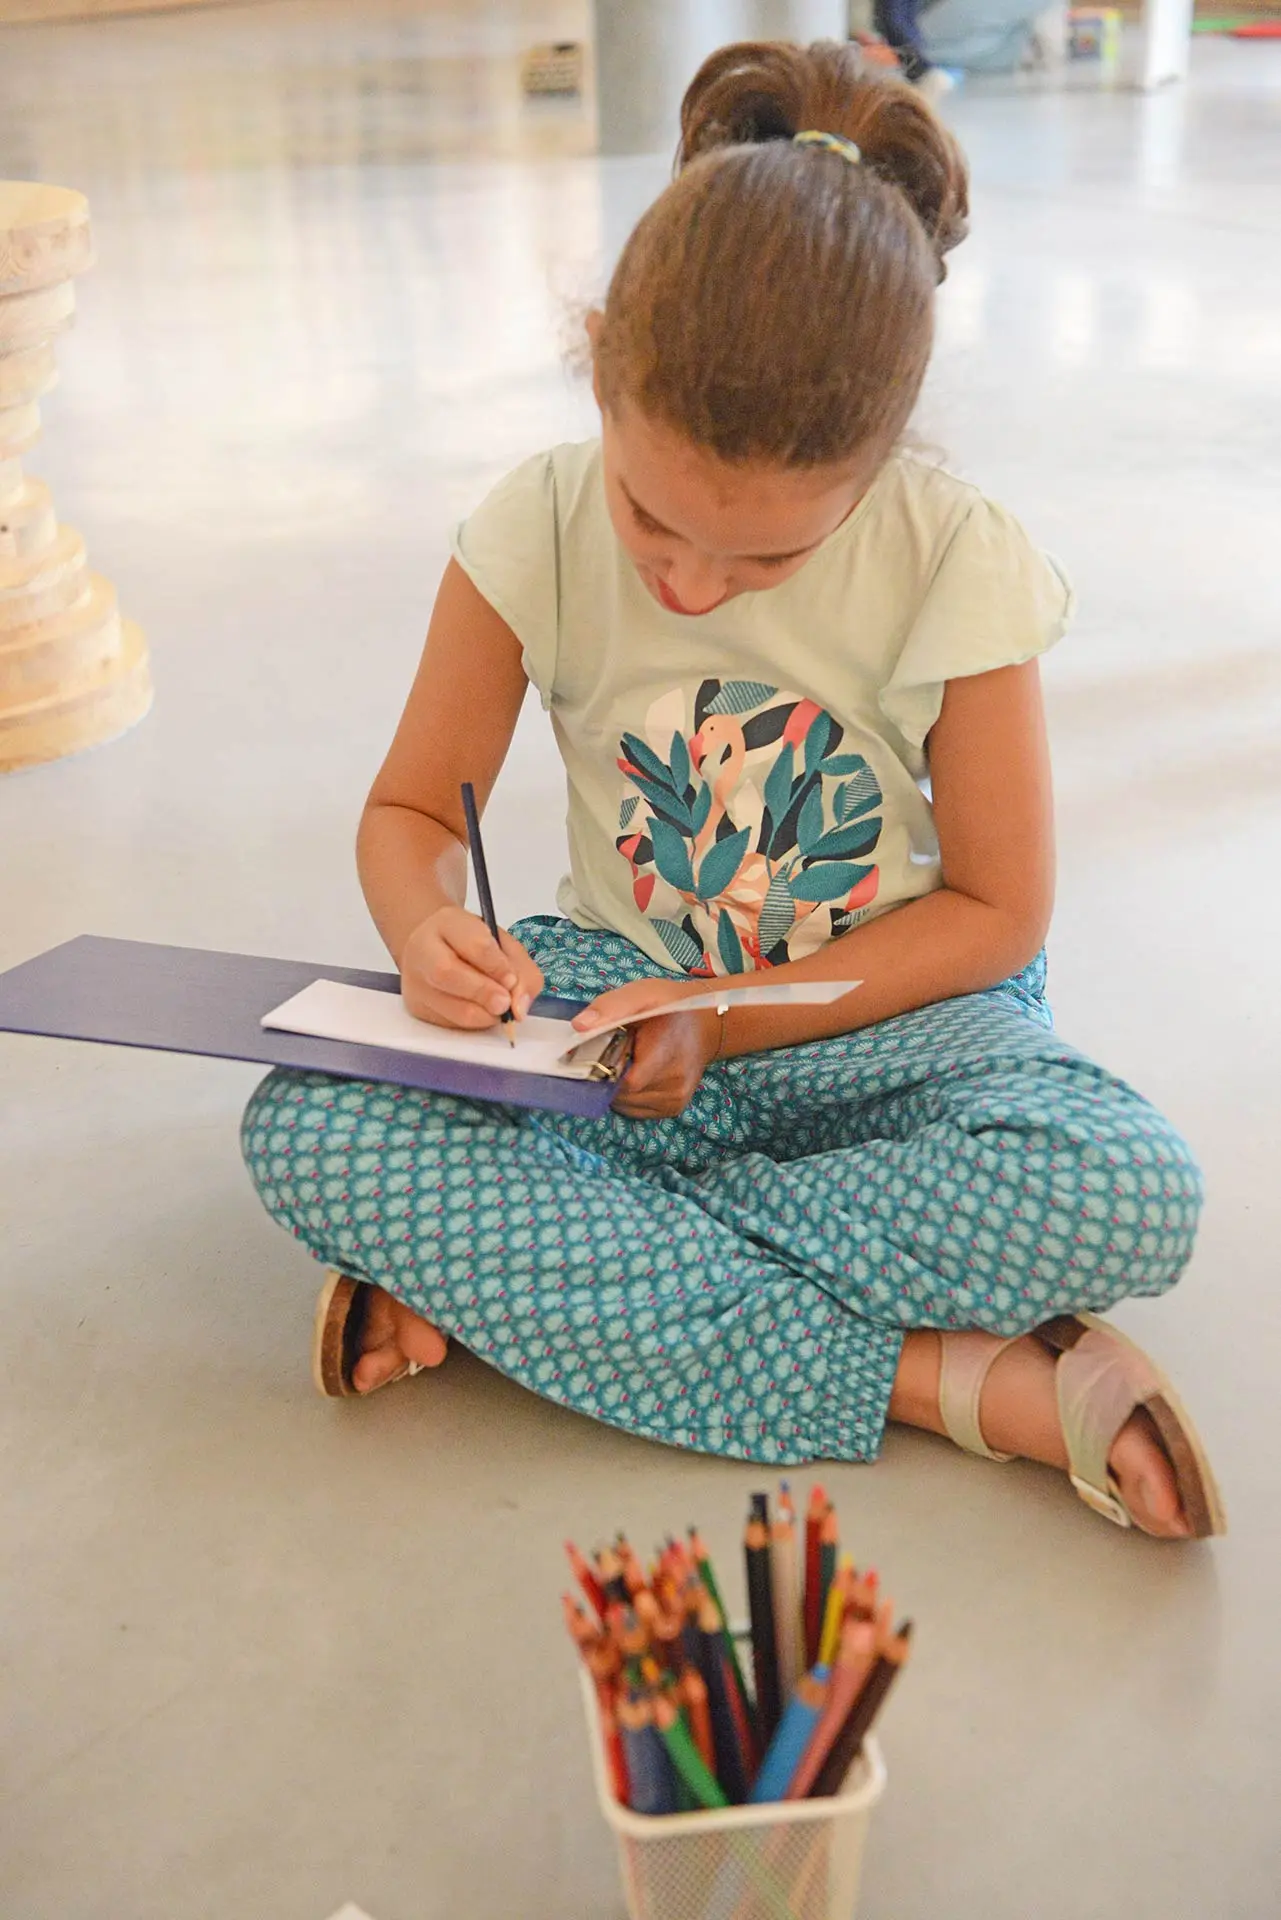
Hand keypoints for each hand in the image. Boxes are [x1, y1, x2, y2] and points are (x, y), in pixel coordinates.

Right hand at [399, 906, 543, 1030]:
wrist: (436, 948)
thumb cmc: (473, 944)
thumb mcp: (504, 945)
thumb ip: (521, 972)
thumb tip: (519, 1008)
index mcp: (448, 922)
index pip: (473, 944)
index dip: (497, 966)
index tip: (511, 980)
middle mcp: (423, 948)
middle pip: (446, 973)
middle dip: (483, 993)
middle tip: (505, 1004)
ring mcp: (415, 980)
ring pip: (446, 1005)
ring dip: (482, 1014)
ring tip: (497, 1009)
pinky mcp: (416, 1006)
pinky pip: (448, 1023)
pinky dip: (473, 1023)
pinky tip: (480, 1011)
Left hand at [574, 979, 723, 1119]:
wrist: (706, 1023)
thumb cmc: (671, 1007)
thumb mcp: (642, 994)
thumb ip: (611, 1007)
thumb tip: (579, 1026)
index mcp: (666, 1051)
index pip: (626, 1081)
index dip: (605, 1070)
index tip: (603, 1052)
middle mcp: (675, 1083)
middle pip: (622, 1094)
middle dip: (609, 1076)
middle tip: (617, 1052)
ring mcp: (675, 1099)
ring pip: (627, 1104)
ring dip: (618, 1086)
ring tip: (630, 1061)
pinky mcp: (673, 1108)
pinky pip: (637, 1108)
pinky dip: (628, 1095)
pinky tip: (637, 1073)